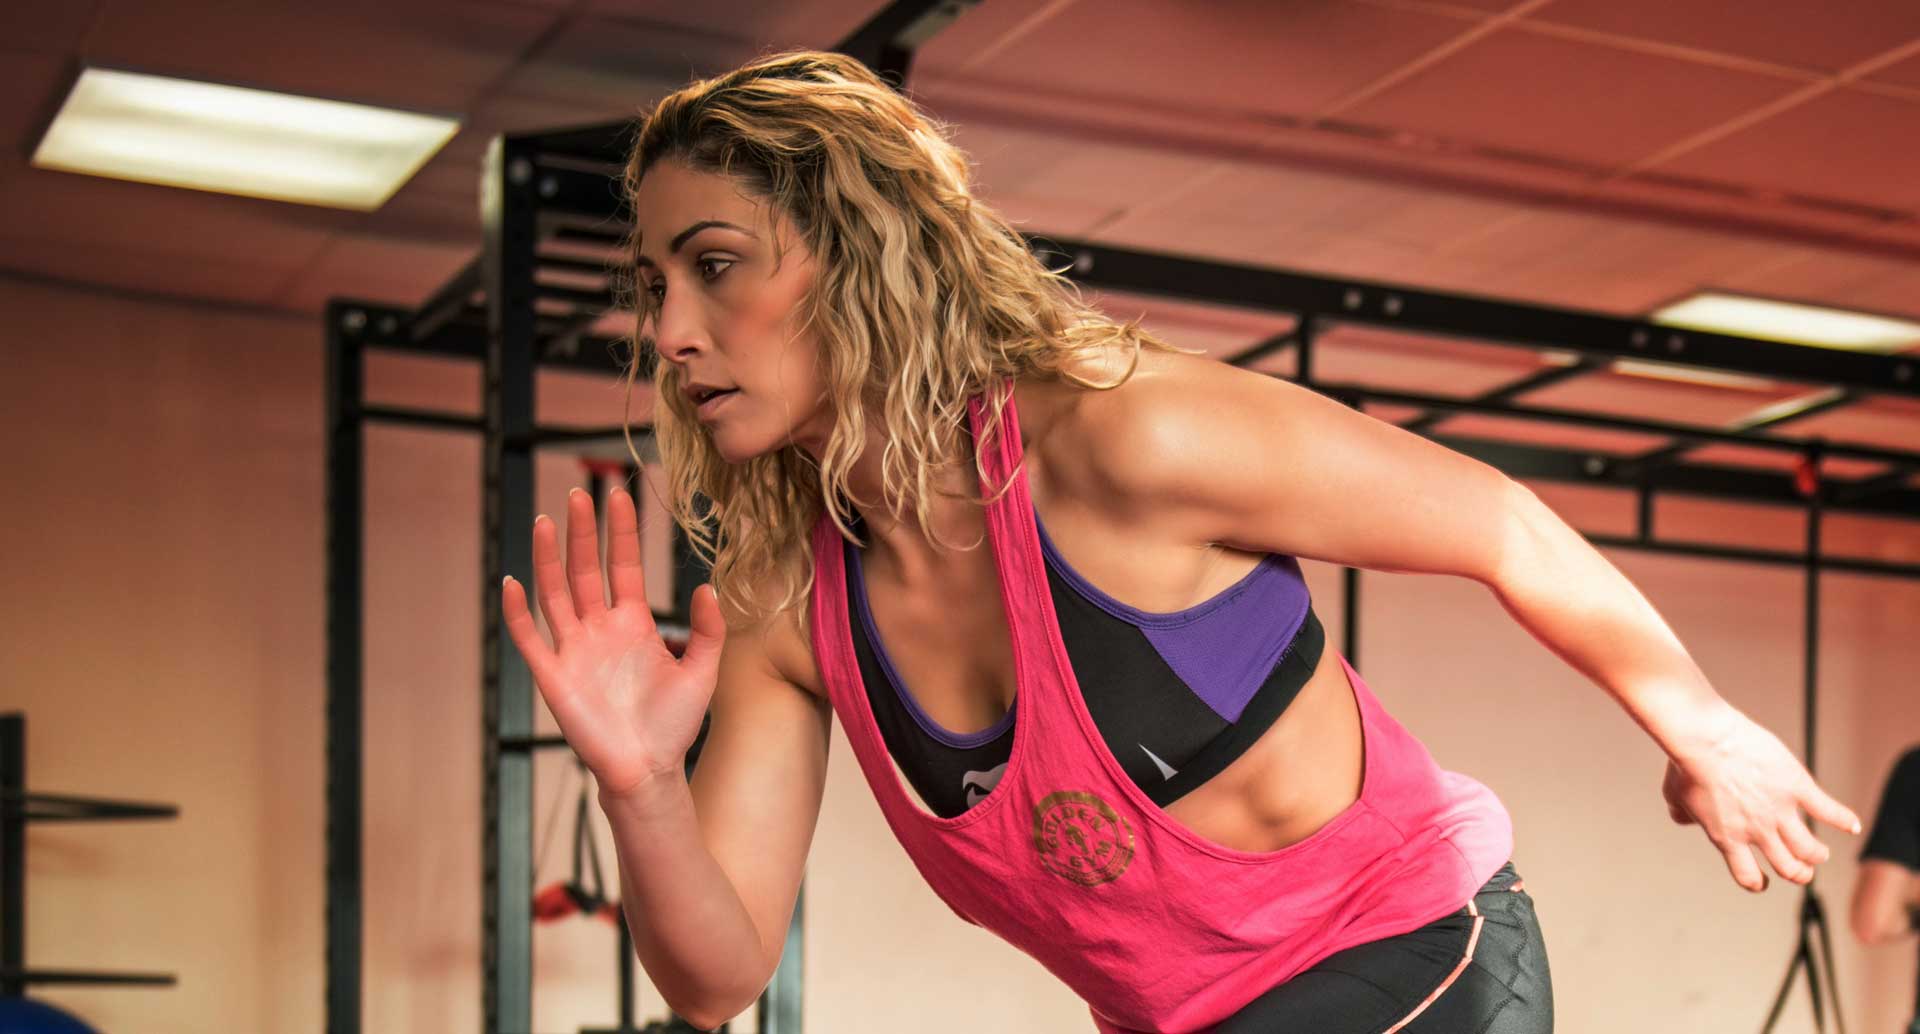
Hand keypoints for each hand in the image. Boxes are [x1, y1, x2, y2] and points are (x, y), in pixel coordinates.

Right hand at [501, 486, 724, 798]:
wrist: (648, 769)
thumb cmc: (674, 724)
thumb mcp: (702, 671)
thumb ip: (708, 629)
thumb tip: (709, 586)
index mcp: (633, 623)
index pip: (622, 565)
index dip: (621, 533)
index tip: (620, 496)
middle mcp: (599, 629)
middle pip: (585, 570)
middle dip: (583, 533)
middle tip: (580, 494)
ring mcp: (573, 649)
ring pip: (555, 594)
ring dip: (549, 559)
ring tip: (547, 521)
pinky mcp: (553, 676)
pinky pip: (530, 638)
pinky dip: (518, 612)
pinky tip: (511, 583)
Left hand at [1660, 706, 1861, 892]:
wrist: (1703, 738)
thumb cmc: (1685, 764)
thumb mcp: (1673, 796)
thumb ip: (1682, 815)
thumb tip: (1683, 818)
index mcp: (1727, 837)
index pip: (1748, 877)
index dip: (1758, 882)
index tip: (1764, 880)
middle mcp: (1757, 832)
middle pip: (1789, 868)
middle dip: (1799, 874)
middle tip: (1803, 869)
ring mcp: (1779, 811)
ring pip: (1810, 849)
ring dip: (1817, 854)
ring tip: (1820, 852)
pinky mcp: (1797, 788)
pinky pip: (1829, 810)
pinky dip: (1844, 820)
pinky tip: (1852, 825)